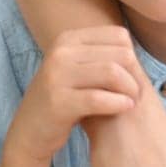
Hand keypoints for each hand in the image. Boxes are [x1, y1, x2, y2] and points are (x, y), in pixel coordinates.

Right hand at [4, 26, 141, 164]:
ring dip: (130, 90)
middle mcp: (60, 52)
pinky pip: (99, 98)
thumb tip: (134, 51)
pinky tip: (124, 108)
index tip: (132, 78)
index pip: (119, 36)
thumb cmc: (64, 100)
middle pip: (120, 54)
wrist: (30, 130)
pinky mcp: (58, 101)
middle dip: (135, 75)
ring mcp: (56, 75)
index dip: (132, 58)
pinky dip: (118, 103)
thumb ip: (100, 56)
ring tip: (131, 102)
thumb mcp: (76, 69)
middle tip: (135, 94)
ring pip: (112, 73)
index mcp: (67, 39)